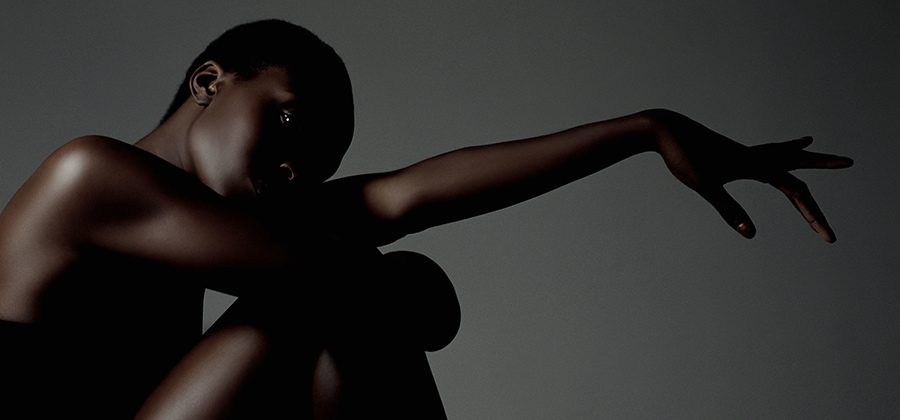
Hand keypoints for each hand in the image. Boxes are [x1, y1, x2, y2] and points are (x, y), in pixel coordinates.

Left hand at [647, 109, 852, 241]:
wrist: (665, 129)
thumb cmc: (683, 156)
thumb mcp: (705, 186)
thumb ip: (729, 209)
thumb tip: (752, 233)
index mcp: (753, 165)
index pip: (795, 191)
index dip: (813, 215)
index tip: (829, 235)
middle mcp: (753, 156)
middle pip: (796, 165)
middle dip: (821, 165)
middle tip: (849, 161)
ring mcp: (742, 153)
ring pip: (780, 155)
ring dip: (801, 155)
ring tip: (813, 147)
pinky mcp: (730, 152)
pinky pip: (762, 153)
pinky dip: (776, 151)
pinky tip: (773, 151)